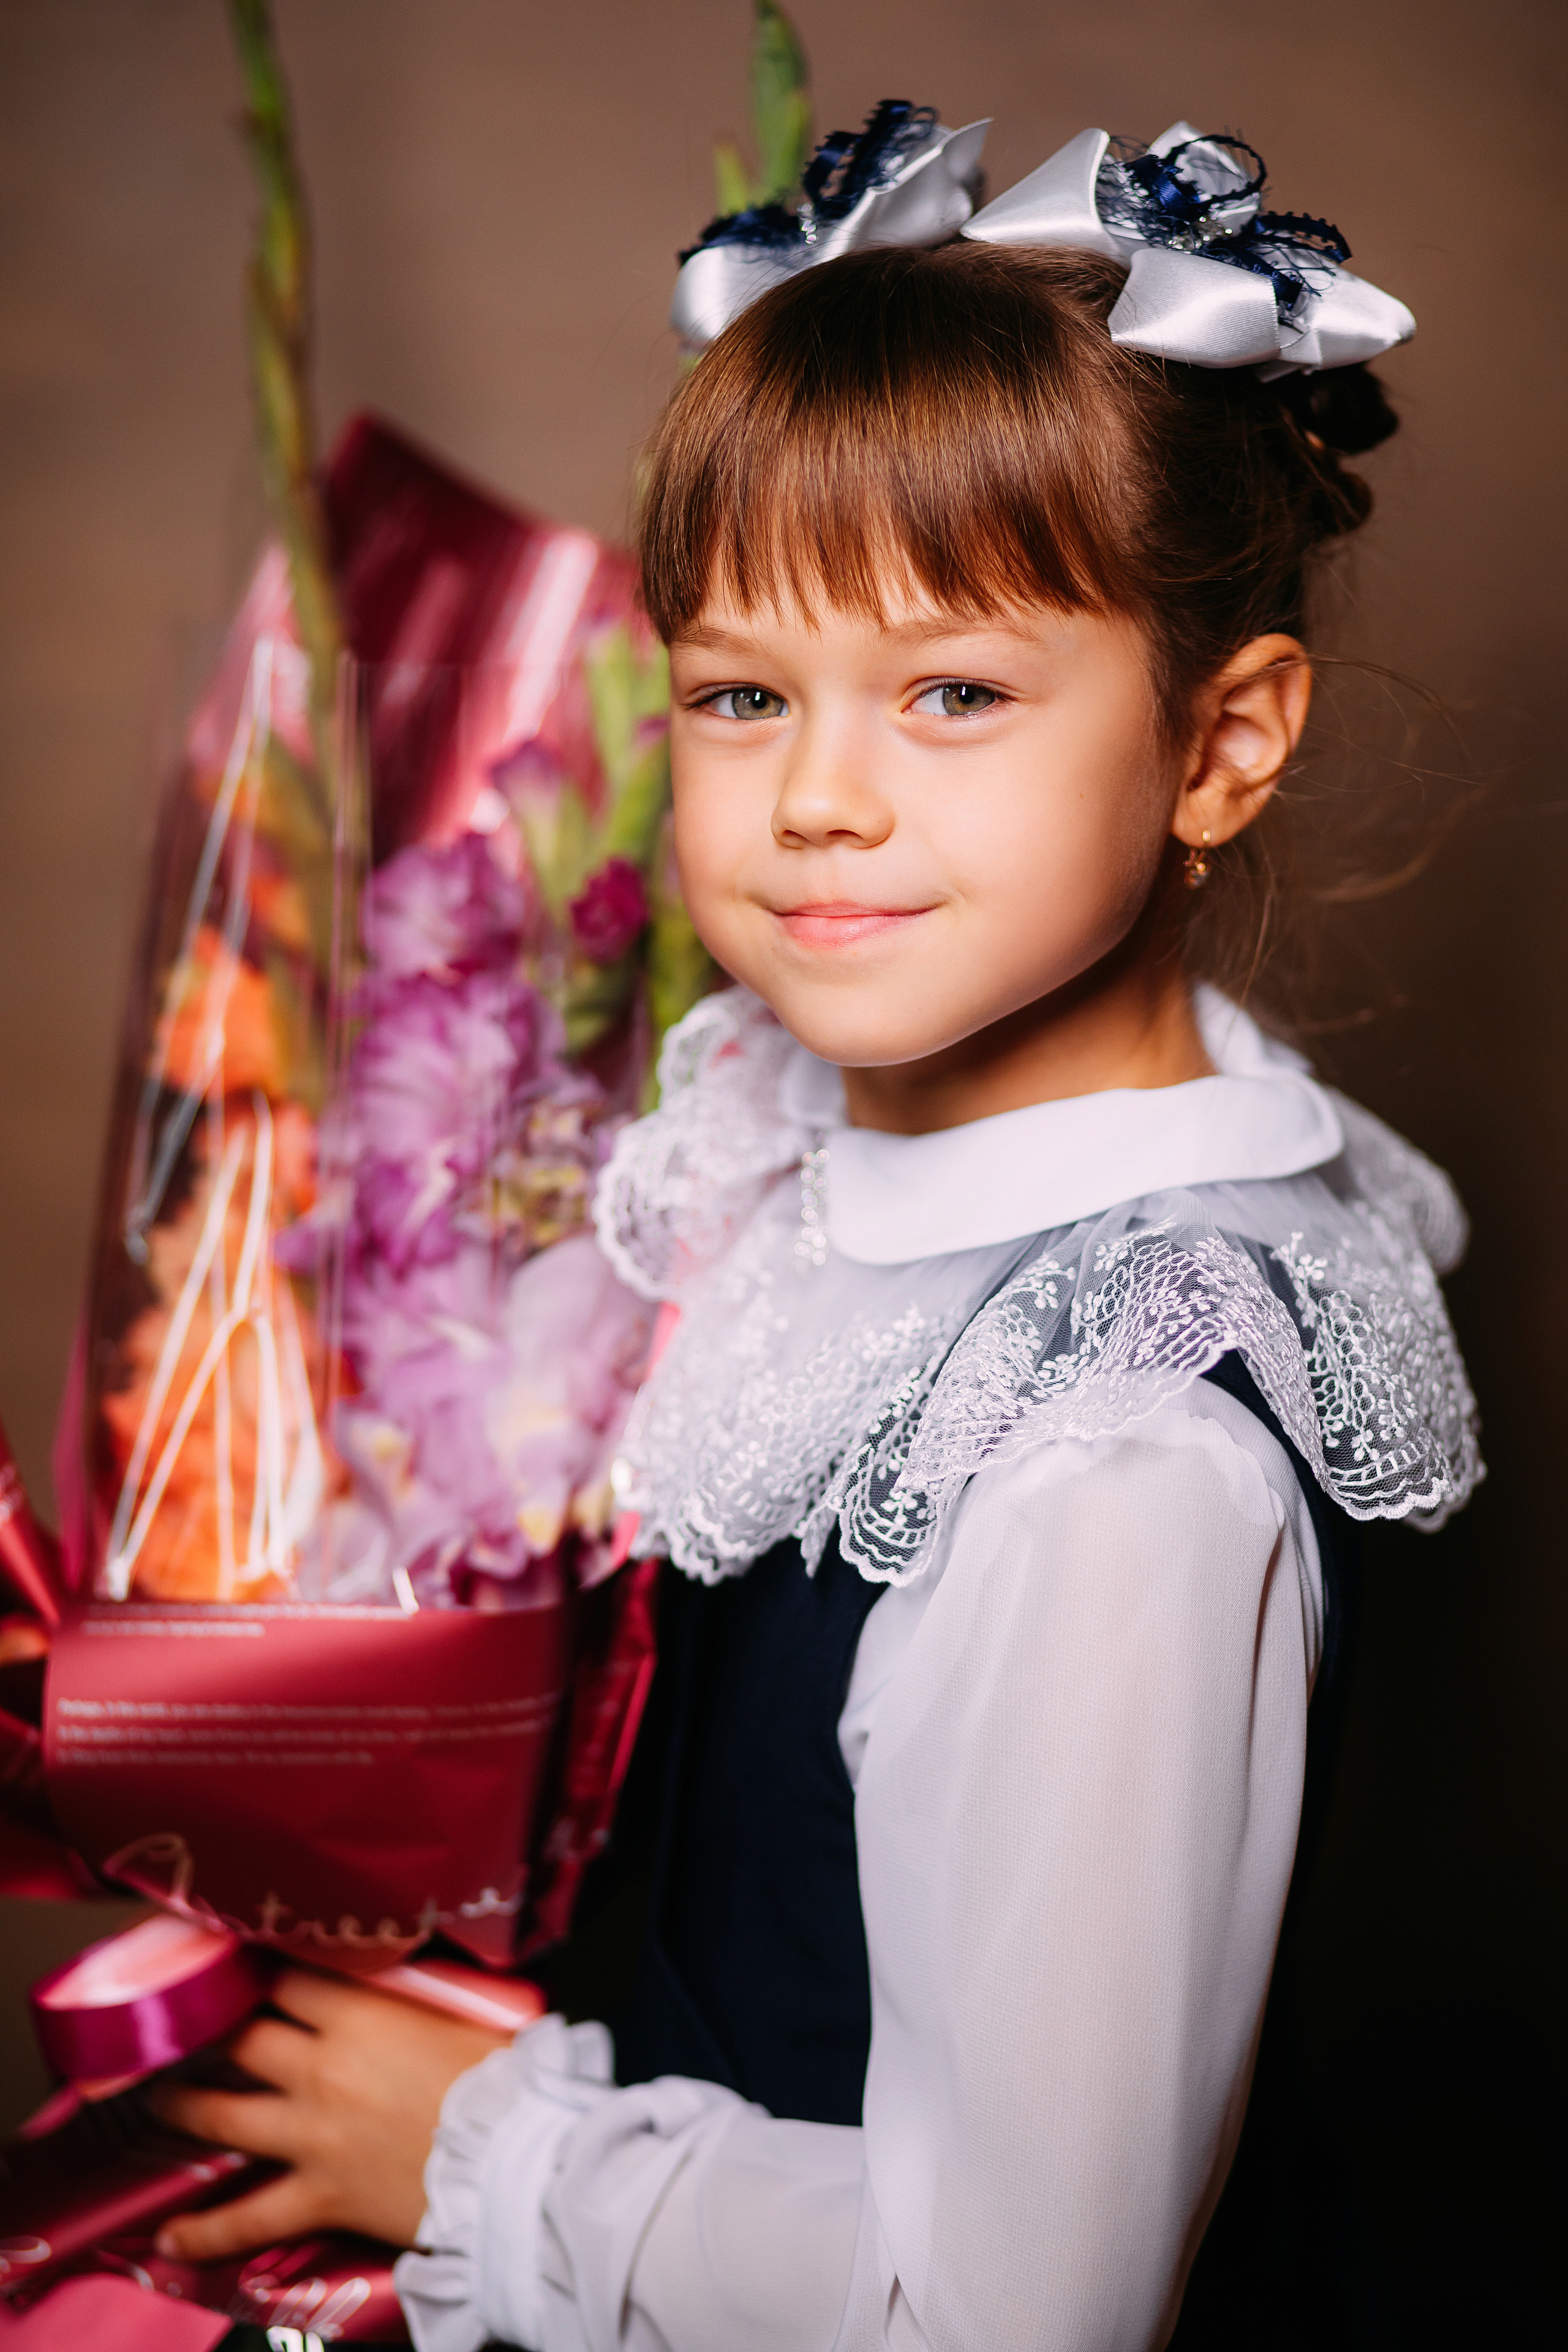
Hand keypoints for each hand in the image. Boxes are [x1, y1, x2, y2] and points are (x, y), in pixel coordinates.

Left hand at [150, 1967, 511, 2260]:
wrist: (515, 2164)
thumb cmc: (504, 2081)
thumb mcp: (465, 2015)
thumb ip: (423, 1995)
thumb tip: (416, 1976)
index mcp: (360, 2015)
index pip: (290, 1976)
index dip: (266, 1967)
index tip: (247, 1963)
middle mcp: (321, 2069)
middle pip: (244, 2037)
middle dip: (217, 2028)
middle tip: (196, 2025)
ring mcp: (311, 2135)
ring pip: (224, 2114)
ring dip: (187, 2106)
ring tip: (165, 2100)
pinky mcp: (318, 2195)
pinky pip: (248, 2216)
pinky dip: (206, 2230)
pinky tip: (171, 2236)